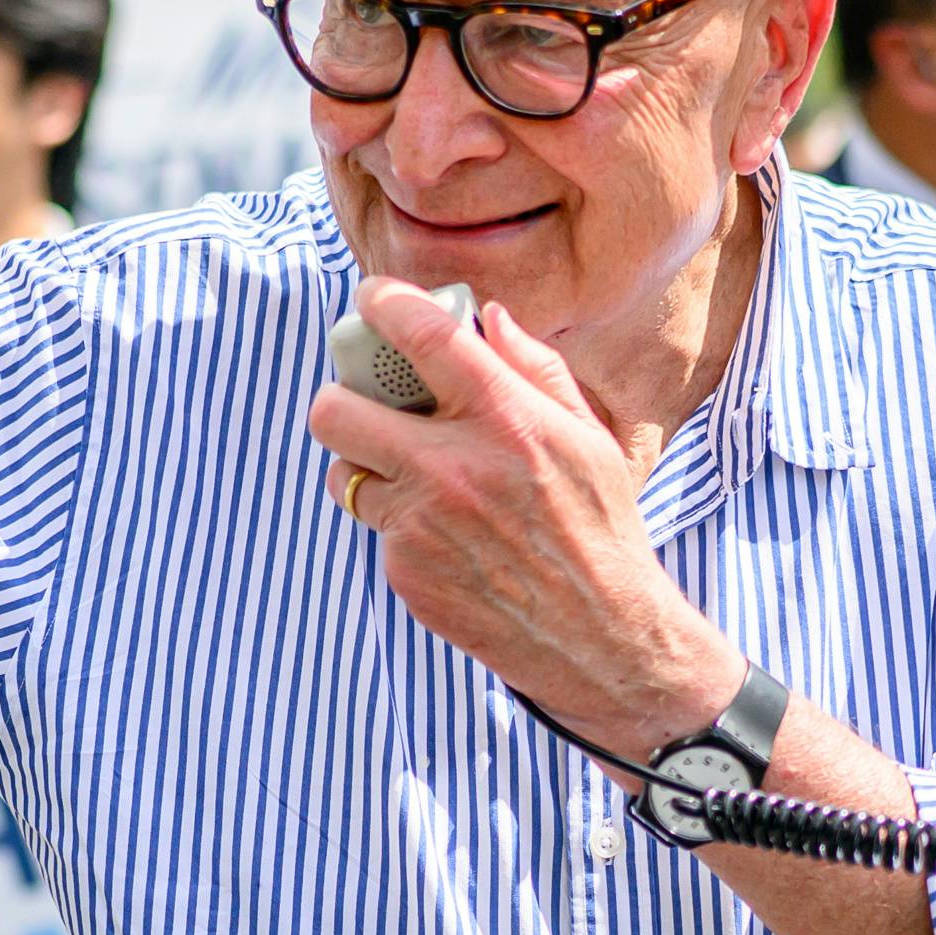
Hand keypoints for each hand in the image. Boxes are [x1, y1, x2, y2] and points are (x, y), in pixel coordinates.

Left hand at [301, 279, 723, 753]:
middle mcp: (453, 467)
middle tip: (364, 404)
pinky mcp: (406, 572)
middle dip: (341, 398)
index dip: (381, 302)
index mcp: (505, 419)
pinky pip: (376, 529)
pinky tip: (448, 537)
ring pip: (344, 473)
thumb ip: (534, 369)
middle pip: (334, 410)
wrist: (601, 635)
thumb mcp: (587, 438)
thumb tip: (488, 316)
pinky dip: (400, 526)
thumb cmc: (600, 527)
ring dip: (364, 467)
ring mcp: (422, 524)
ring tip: (409, 476)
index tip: (372, 299)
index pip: (419, 334)